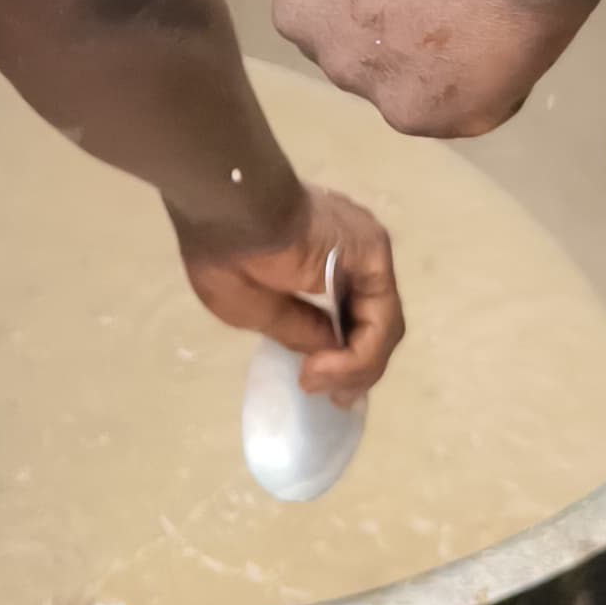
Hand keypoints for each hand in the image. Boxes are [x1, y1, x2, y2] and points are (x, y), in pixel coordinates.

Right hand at [168, 180, 403, 398]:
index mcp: (319, 256)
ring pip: (381, 327)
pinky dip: (358, 356)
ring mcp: (365, 253)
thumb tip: (328, 349)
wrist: (228, 205)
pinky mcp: (374, 256)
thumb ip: (296, 328)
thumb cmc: (224, 250)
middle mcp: (350, 252)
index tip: (319, 384)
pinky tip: (323, 370)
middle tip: (332, 399)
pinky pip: (380, 320)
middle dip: (355, 369)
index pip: (349, 313)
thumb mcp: (252, 308)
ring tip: (316, 384)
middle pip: (371, 322)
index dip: (341, 355)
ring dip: (354, 370)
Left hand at [257, 0, 605, 137]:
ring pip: (404, 77)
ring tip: (503, 0)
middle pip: (348, 33)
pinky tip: (520, 27)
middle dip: (401, 24)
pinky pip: (464, 108)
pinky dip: (499, 81)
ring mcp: (351, 64)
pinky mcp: (413, 110)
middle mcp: (297, 5)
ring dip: (448, 56)